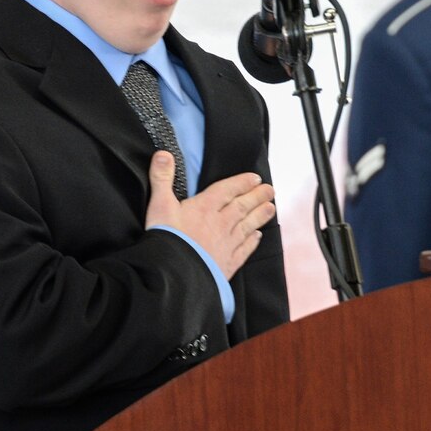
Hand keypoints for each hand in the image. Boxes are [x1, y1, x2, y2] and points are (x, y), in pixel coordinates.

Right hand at [144, 152, 274, 278]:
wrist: (175, 276)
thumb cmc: (166, 240)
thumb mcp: (159, 205)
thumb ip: (162, 179)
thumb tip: (163, 154)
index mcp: (205, 208)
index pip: (228, 190)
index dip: (242, 183)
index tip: (255, 178)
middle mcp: (220, 224)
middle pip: (242, 206)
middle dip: (257, 196)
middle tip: (270, 190)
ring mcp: (226, 245)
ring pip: (247, 226)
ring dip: (260, 216)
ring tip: (271, 208)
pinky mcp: (227, 264)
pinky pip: (244, 250)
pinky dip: (251, 242)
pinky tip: (257, 237)